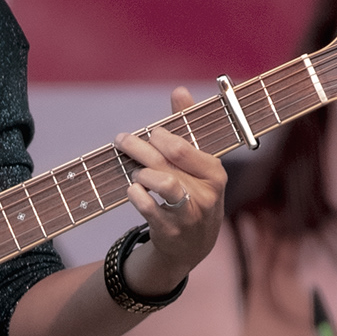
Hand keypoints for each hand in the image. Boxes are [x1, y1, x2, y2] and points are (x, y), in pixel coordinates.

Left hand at [114, 86, 225, 295]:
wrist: (192, 245)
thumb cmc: (193, 194)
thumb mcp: (197, 164)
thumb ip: (186, 127)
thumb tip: (179, 90)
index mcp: (215, 173)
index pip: (183, 147)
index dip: (161, 136)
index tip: (149, 132)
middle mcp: (206, 194)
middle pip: (167, 162)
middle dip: (139, 147)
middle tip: (122, 140)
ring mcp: (189, 215)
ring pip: (162, 183)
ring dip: (141, 173)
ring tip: (135, 172)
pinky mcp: (171, 231)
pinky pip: (149, 208)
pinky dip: (136, 196)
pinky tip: (132, 190)